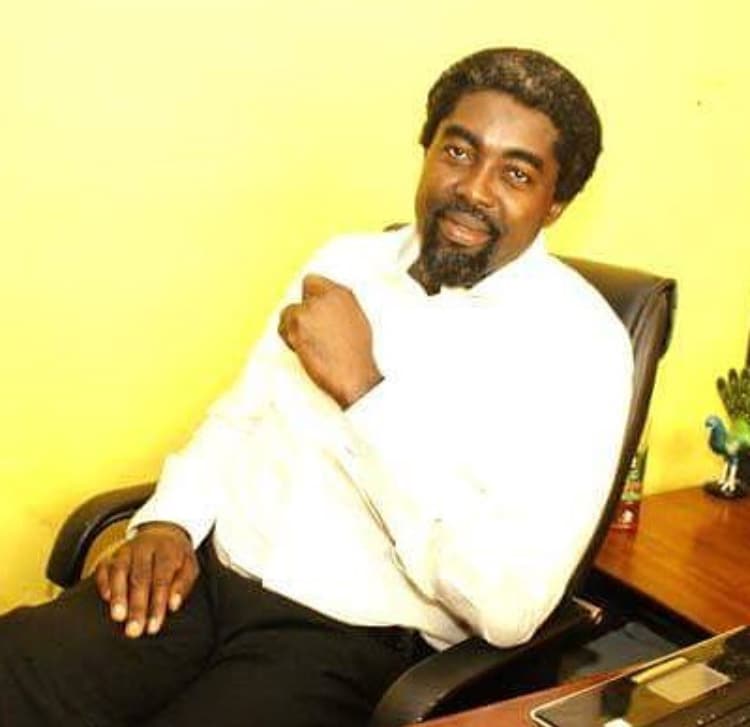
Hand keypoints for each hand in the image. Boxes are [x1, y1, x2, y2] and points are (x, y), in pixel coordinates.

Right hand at [95, 522, 197, 637]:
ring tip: (118, 617)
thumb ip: (183, 584)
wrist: (164, 532)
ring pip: (120, 571)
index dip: (157, 604)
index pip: (162, 579)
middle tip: (134, 630)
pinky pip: (104, 566)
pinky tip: (106, 598)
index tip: (153, 626)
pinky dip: (103, 581)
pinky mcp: (113, 554)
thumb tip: (173, 604)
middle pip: (140, 577)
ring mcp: (127, 549)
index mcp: (167, 550)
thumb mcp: (189, 566)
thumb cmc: (176, 556)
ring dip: (118, 595)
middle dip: (136, 606)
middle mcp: (145, 548)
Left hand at [278, 275, 382, 407]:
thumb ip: (337, 308)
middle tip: (310, 332)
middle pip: (299, 296)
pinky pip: (283, 326)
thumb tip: (324, 308)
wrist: (353, 374)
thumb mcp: (355, 321)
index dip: (309, 298)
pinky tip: (304, 349)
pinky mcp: (299, 320)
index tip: (310, 312)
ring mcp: (312, 306)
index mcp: (342, 294)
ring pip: (288, 312)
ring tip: (309, 344)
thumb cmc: (356, 355)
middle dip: (301, 312)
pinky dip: (288, 339)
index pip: (312, 281)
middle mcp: (327, 295)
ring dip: (293, 327)